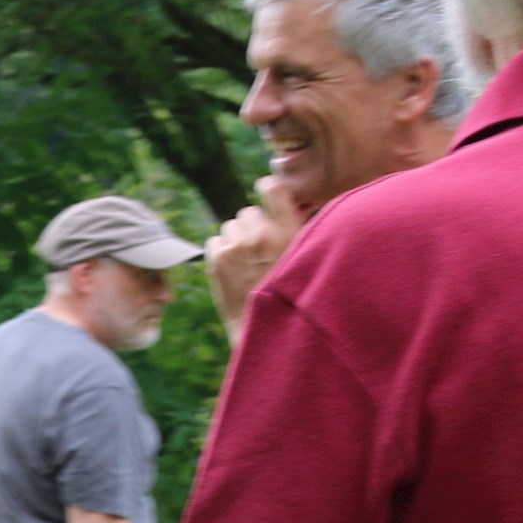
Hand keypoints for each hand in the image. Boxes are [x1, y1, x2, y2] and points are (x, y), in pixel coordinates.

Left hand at [205, 178, 305, 342]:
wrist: (269, 334)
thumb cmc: (294, 296)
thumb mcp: (308, 257)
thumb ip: (298, 227)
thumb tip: (289, 202)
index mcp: (290, 231)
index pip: (272, 188)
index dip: (267, 188)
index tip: (266, 192)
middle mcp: (262, 236)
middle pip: (247, 212)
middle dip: (253, 227)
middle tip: (262, 251)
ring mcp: (236, 248)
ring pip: (229, 227)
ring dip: (237, 240)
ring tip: (249, 263)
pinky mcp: (216, 262)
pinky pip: (214, 241)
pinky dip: (222, 252)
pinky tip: (235, 270)